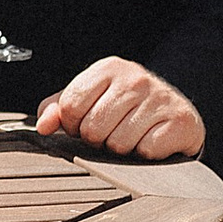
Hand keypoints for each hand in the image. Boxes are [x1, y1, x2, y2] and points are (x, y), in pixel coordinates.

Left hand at [35, 58, 205, 157]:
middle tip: (111, 131)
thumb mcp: (89, 98)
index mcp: (108, 68)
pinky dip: (145, 153)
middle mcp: (135, 79)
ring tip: (131, 135)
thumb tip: (44, 126)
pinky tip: (150, 139)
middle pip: (93, 128)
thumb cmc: (125, 107)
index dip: (73, 124)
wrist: (174, 111)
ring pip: (118, 143)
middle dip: (97, 138)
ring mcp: (159, 99)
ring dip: (121, 149)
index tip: (85, 122)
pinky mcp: (179, 121)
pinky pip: (146, 150)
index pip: (70, 106)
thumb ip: (58, 108)